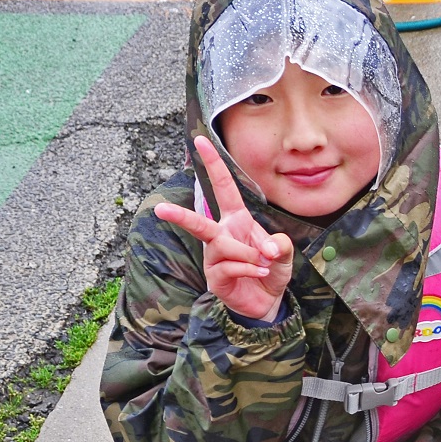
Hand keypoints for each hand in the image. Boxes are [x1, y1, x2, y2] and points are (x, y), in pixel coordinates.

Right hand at [153, 135, 294, 321]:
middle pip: (198, 222)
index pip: (223, 188)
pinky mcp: (215, 279)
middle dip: (179, 215)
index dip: (213, 164)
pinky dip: (249, 270)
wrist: (268, 301)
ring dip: (247, 254)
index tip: (200, 140)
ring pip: (222, 247)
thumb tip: (268, 248)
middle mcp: (221, 235)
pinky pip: (229, 268)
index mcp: (236, 220)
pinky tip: (260, 274)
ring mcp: (214, 258)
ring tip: (262, 264)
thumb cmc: (270, 269)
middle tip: (159, 209)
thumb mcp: (281, 253)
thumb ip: (280, 246)